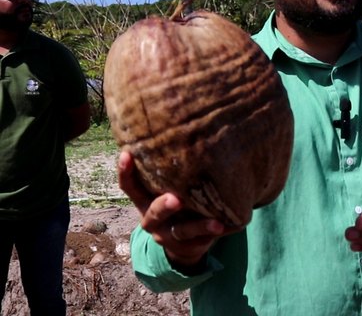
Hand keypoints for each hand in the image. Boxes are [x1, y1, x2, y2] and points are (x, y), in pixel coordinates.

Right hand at [117, 152, 237, 269]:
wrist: (187, 242)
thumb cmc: (182, 199)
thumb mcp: (174, 185)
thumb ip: (176, 168)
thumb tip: (195, 123)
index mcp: (145, 199)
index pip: (130, 186)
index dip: (125, 171)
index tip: (127, 153)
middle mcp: (152, 218)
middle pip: (152, 213)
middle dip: (163, 206)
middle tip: (176, 198)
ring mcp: (168, 236)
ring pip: (180, 231)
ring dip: (198, 225)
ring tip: (216, 222)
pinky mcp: (186, 248)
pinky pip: (200, 242)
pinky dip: (213, 233)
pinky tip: (226, 226)